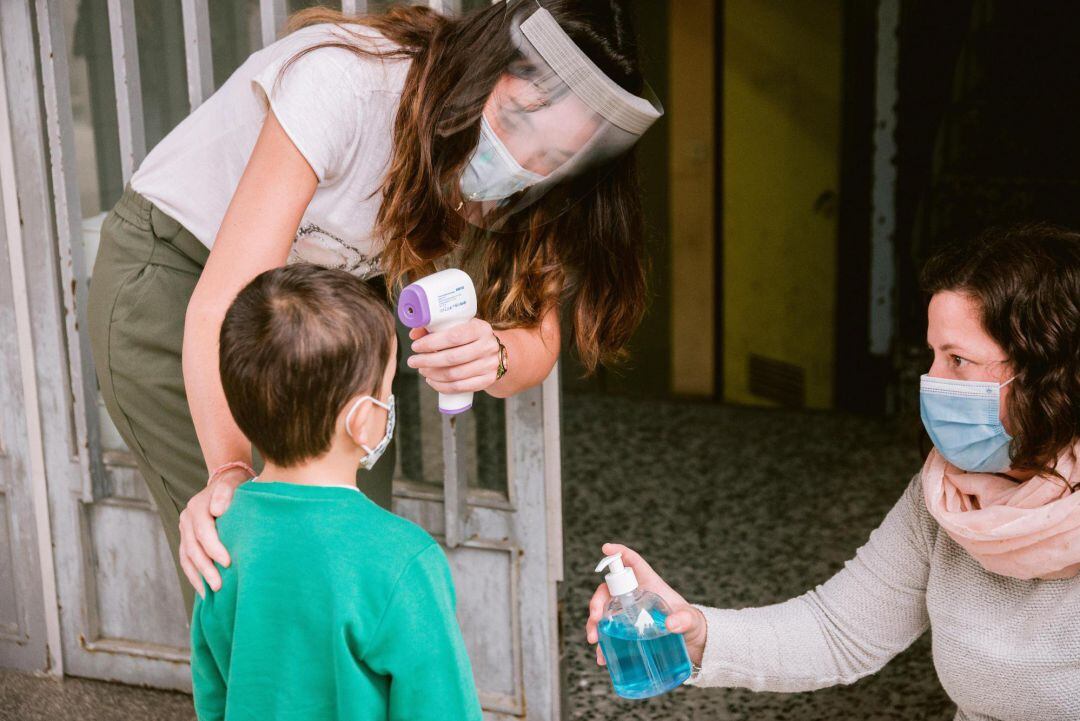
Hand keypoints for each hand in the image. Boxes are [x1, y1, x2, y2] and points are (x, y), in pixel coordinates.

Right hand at [178, 467, 245, 596]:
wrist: (225, 481)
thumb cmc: (234, 485)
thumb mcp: (233, 483)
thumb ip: (225, 493)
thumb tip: (217, 510)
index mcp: (197, 507)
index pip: (203, 531)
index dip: (214, 548)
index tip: (228, 562)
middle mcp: (186, 519)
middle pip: (193, 548)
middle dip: (206, 568)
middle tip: (219, 585)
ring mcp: (184, 530)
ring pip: (187, 557)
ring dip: (198, 576)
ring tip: (211, 593)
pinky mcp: (186, 539)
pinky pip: (186, 560)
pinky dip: (194, 575)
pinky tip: (203, 590)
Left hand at [407, 317, 501, 393]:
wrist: (494, 352)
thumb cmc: (470, 337)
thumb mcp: (458, 326)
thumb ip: (435, 327)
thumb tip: (414, 334)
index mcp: (480, 328)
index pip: (454, 336)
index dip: (431, 343)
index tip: (416, 346)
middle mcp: (488, 346)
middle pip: (452, 358)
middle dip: (427, 361)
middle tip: (413, 361)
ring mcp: (489, 365)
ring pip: (454, 375)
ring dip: (433, 374)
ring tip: (421, 370)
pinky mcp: (487, 380)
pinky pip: (460, 387)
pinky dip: (442, 386)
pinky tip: (431, 381)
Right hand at [585, 543, 708, 666]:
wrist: (691, 644)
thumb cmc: (691, 624)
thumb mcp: (691, 620)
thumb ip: (684, 619)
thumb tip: (671, 624)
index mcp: (649, 584)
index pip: (632, 563)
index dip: (619, 553)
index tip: (606, 549)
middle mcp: (634, 595)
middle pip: (608, 590)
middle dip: (597, 601)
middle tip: (596, 617)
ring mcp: (628, 613)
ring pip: (603, 612)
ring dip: (594, 624)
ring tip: (594, 640)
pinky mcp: (626, 630)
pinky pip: (609, 633)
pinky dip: (603, 644)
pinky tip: (603, 657)